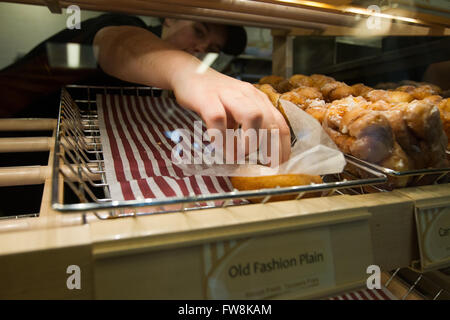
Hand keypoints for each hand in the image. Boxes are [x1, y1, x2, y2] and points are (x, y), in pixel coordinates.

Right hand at [171, 67, 290, 164]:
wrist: (188, 72)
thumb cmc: (214, 95)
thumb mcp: (236, 111)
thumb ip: (246, 128)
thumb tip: (254, 156)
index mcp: (258, 99)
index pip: (280, 123)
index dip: (283, 147)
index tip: (281, 165)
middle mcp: (247, 95)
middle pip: (270, 121)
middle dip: (271, 148)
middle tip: (265, 166)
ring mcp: (228, 95)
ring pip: (252, 116)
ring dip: (249, 141)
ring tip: (240, 156)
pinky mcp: (207, 98)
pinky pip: (218, 118)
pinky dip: (221, 137)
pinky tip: (218, 147)